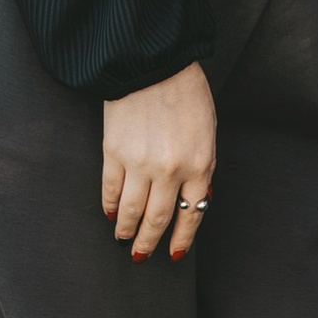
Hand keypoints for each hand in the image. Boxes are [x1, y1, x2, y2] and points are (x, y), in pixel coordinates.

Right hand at [102, 64, 216, 261]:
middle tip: (141, 255)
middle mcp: (171, 170)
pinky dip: (109, 206)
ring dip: (126, 230)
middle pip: (159, 219)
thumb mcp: (207, 131)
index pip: (192, 214)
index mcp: (201, 164)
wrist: (154, 63)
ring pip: (131, 211)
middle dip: (149, 241)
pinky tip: (110, 214)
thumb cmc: (186, 92)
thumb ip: (202, 166)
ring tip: (123, 240)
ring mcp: (140, 164)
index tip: (174, 253)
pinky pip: (110, 190)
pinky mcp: (114, 153)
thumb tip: (196, 198)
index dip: (182, 238)